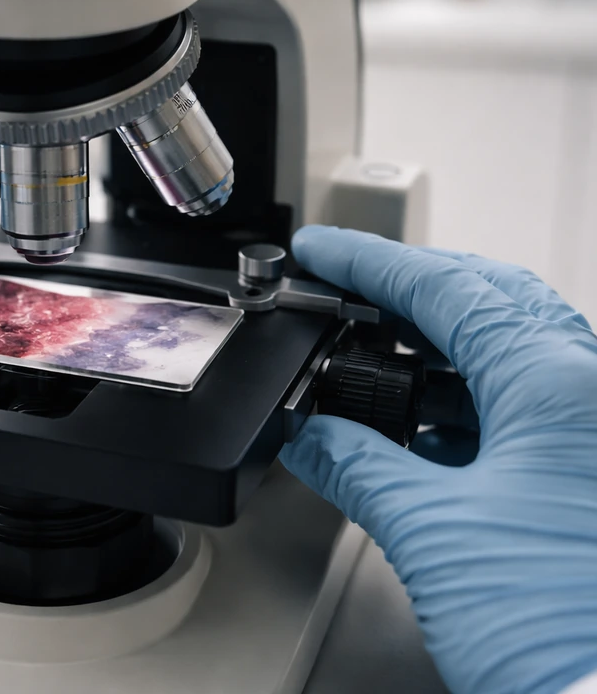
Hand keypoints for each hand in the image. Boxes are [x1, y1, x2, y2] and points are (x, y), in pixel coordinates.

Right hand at [280, 226, 596, 693]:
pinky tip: (423, 426)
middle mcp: (591, 392)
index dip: (369, 265)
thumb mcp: (432, 532)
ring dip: (436, 349)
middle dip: (412, 288)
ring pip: (510, 351)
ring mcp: (595, 432)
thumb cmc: (563, 627)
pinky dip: (464, 400)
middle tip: (352, 289)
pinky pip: (525, 405)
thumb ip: (360, 468)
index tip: (321, 253)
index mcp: (556, 384)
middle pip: (489, 299)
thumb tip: (312, 438)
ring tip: (373, 360)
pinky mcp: (590, 473)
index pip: (445, 288)